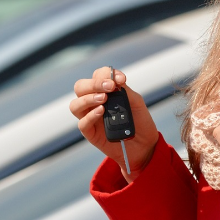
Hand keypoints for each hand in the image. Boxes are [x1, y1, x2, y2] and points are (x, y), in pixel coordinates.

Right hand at [69, 66, 159, 180]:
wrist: (144, 145)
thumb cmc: (139, 121)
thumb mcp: (136, 103)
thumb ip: (125, 91)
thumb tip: (115, 80)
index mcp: (104, 91)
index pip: (97, 76)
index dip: (106, 74)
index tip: (121, 79)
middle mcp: (93, 102)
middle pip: (80, 87)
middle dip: (94, 84)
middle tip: (109, 87)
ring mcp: (90, 117)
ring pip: (75, 104)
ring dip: (88, 98)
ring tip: (103, 98)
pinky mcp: (90, 133)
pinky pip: (82, 123)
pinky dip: (90, 116)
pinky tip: (102, 111)